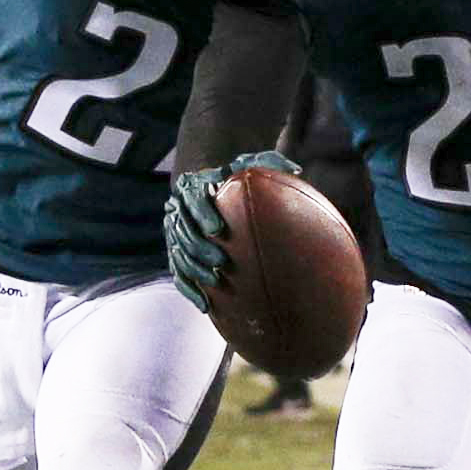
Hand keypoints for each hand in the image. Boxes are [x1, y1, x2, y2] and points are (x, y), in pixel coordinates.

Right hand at [162, 150, 300, 310]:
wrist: (212, 187)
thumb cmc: (236, 177)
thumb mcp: (251, 164)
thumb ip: (269, 163)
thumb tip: (295, 169)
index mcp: (193, 186)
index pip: (192, 199)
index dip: (203, 213)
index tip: (217, 228)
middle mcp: (178, 208)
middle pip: (184, 229)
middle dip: (201, 247)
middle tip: (222, 261)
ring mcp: (174, 232)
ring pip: (179, 253)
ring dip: (195, 269)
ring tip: (215, 282)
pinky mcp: (176, 252)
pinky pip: (178, 273)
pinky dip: (190, 290)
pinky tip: (206, 306)